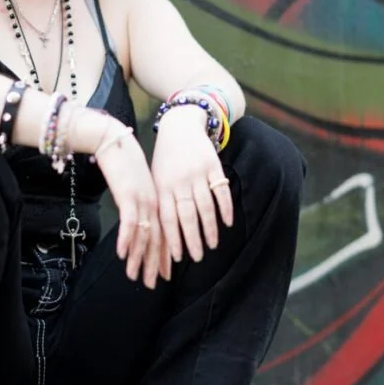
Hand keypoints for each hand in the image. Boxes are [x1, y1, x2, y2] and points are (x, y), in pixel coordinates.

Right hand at [92, 124, 163, 288]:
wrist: (114, 139)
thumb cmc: (123, 161)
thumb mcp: (134, 186)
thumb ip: (136, 204)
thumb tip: (134, 222)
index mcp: (157, 202)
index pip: (162, 234)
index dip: (162, 256)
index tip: (163, 274)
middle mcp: (153, 204)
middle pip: (156, 239)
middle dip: (153, 263)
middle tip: (152, 283)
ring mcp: (142, 200)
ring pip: (144, 235)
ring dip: (139, 258)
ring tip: (135, 276)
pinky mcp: (129, 195)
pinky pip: (129, 222)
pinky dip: (125, 239)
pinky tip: (122, 254)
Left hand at [151, 106, 232, 262]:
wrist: (179, 126)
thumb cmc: (165, 159)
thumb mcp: (156, 179)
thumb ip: (160, 203)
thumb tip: (157, 234)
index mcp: (163, 187)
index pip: (167, 218)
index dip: (172, 239)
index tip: (177, 258)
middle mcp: (179, 181)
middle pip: (187, 216)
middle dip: (192, 239)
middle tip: (197, 258)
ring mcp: (197, 173)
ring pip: (205, 206)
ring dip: (209, 228)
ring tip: (212, 245)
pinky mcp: (213, 165)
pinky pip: (220, 190)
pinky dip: (225, 208)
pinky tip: (228, 223)